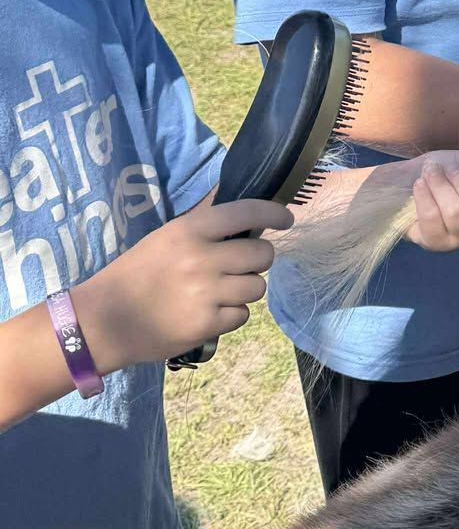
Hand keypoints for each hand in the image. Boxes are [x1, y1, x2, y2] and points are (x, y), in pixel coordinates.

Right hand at [75, 194, 291, 371]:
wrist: (103, 320)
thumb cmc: (136, 273)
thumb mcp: (166, 236)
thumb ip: (205, 222)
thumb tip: (240, 203)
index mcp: (190, 230)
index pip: (247, 212)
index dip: (273, 213)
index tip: (286, 219)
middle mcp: (202, 259)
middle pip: (263, 256)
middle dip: (258, 260)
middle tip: (242, 265)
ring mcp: (206, 294)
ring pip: (257, 287)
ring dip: (245, 289)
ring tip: (220, 291)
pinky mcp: (206, 325)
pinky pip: (242, 315)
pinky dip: (231, 314)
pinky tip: (209, 311)